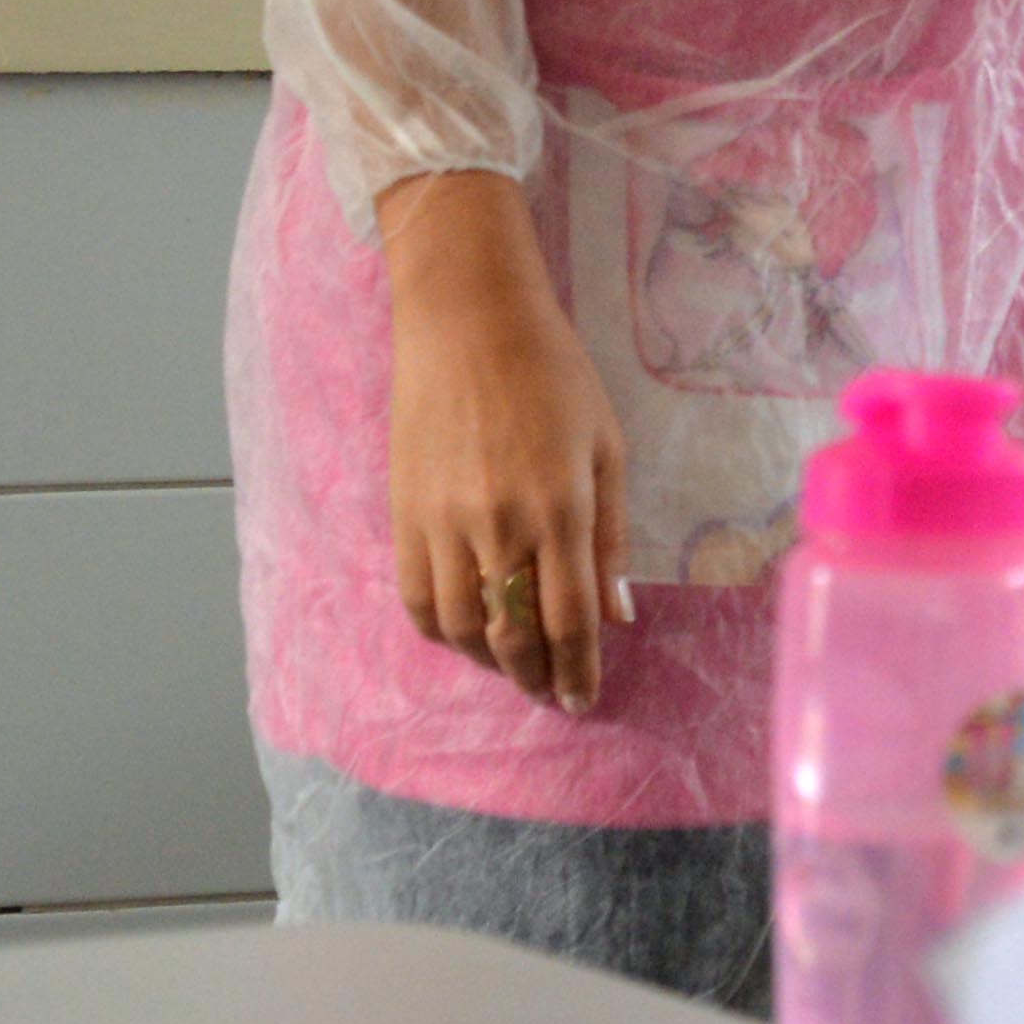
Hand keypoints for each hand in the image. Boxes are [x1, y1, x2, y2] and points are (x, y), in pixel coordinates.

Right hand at [375, 170, 624, 712]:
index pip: (570, 620)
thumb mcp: (607, 448)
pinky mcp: (404, 514)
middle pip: (513, 636)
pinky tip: (465, 634)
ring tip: (513, 666)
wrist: (467, 322)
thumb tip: (619, 614)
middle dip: (536, 677)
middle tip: (551, 694)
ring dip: (489, 661)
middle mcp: (500, 527)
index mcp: (561, 510)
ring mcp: (444, 523)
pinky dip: (441, 631)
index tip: (583, 701)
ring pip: (461, 628)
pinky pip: (416, 598)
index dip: (578, 671)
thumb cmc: (554, 375)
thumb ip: (611, 535)